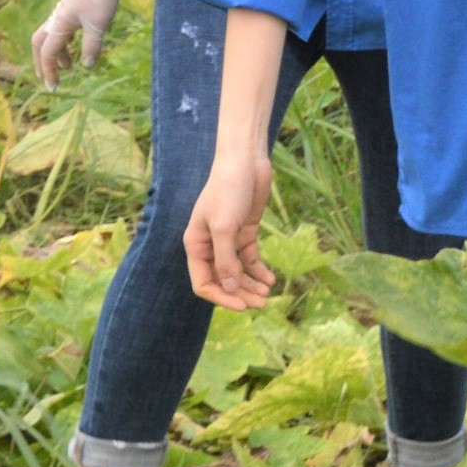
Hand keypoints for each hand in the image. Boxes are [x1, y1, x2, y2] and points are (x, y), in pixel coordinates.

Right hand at [32, 0, 124, 85]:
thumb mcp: (99, 25)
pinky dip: (65, 42)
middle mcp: (56, 19)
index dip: (49, 72)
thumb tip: (87, 66)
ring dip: (57, 53)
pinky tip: (78, 46)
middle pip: (40, 44)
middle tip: (49, 78)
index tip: (54, 88)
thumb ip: (91, 46)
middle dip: (43, 63)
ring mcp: (63, 12)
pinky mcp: (71, 8)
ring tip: (70, 66)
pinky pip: (61, 29)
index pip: (48, 54)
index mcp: (59, 24)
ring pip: (51, 36)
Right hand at [183, 150, 277, 308]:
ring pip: (237, 272)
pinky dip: (259, 270)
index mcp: (196, 245)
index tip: (243, 305)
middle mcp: (209, 245)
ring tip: (267, 294)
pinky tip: (271, 279)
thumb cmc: (228, 190)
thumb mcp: (225, 227)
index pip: (203, 282)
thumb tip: (229, 288)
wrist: (245, 161)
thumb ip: (226, 259)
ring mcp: (228, 240)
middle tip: (262, 303)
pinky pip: (249, 259)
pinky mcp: (244, 232)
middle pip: (222, 280)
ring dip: (250, 285)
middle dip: (240, 294)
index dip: (222, 297)